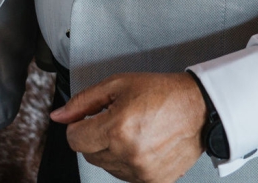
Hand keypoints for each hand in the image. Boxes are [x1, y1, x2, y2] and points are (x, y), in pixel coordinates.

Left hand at [50, 72, 205, 182]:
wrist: (199, 109)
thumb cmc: (162, 93)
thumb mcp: (117, 85)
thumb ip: (83, 102)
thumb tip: (58, 116)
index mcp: (118, 129)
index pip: (74, 139)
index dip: (78, 125)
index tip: (88, 118)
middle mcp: (129, 154)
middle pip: (88, 154)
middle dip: (95, 136)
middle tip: (116, 119)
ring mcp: (142, 172)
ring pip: (106, 166)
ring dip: (111, 150)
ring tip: (132, 130)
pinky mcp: (154, 181)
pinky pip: (125, 175)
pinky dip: (127, 162)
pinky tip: (141, 144)